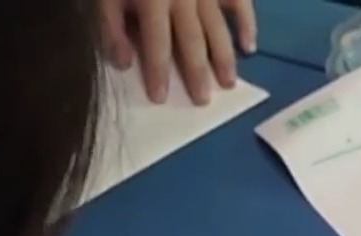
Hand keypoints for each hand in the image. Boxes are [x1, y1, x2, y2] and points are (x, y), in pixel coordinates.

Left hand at [99, 0, 256, 104]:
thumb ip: (111, 22)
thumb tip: (123, 62)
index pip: (156, 41)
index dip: (157, 70)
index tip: (160, 97)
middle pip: (191, 39)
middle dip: (196, 71)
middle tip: (203, 101)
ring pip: (216, 25)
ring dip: (223, 56)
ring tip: (227, 84)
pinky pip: (238, 1)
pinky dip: (245, 23)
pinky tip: (249, 46)